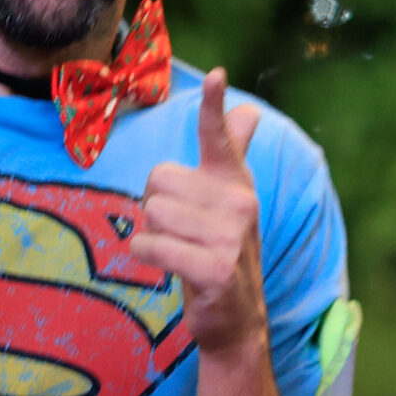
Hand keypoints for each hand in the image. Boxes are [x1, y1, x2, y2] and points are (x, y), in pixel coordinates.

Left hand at [132, 69, 267, 356]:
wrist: (236, 320)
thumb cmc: (222, 253)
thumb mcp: (230, 203)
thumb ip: (233, 155)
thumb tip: (249, 110)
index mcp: (237, 183)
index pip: (221, 137)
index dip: (214, 106)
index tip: (216, 75)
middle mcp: (240, 203)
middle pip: (158, 179)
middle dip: (155, 206)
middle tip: (180, 232)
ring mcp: (230, 237)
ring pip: (152, 212)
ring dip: (151, 234)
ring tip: (177, 251)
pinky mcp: (214, 268)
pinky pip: (151, 244)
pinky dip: (146, 255)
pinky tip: (165, 265)